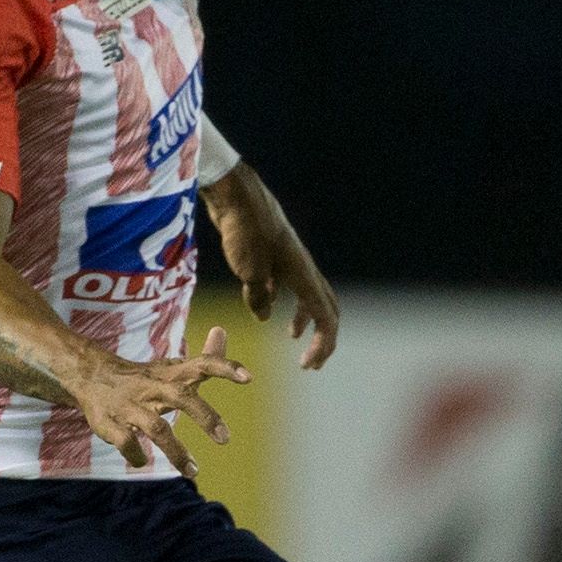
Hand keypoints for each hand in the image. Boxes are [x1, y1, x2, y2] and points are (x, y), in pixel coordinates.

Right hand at [69, 327, 249, 479]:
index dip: (225, 368)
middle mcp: (152, 387)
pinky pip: (126, 442)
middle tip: (225, 439)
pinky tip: (142, 461)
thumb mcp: (171, 368)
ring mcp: (130, 406)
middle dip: (205, 417)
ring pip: (155, 428)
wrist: (90, 376)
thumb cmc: (141, 378)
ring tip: (194, 471)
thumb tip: (221, 331)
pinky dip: (136, 455)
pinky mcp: (110, 424)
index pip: (201, 364)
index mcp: (169, 374)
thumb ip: (202, 358)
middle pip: (181, 397)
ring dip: (176, 451)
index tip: (248, 378)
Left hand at [208, 176, 341, 369]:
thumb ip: (258, 297)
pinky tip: (266, 306)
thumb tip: (263, 315)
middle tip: (311, 361)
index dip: (322, 344)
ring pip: (306, 294)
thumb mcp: (248, 271)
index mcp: (303, 274)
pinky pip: (287, 283)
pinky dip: (284, 300)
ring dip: (304, 318)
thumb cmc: (244, 231)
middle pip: (325, 306)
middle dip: (322, 336)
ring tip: (291, 336)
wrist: (235, 195)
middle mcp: (302, 268)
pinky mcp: (273, 254)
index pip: (326, 316)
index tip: (308, 366)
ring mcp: (288, 260)